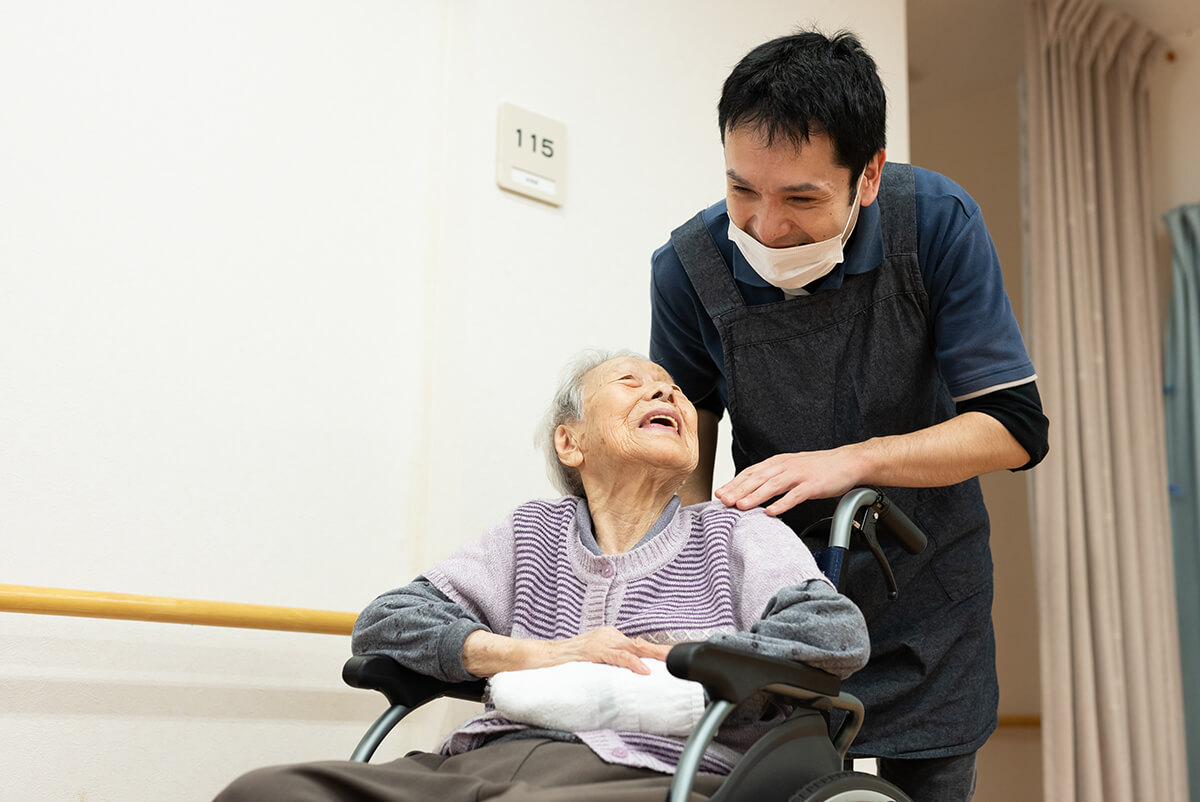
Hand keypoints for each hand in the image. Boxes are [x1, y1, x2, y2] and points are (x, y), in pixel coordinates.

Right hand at [547, 626, 671, 674]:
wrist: (543, 658)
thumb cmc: (568, 664)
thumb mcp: (596, 664)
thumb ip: (612, 667)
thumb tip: (632, 681)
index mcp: (610, 638)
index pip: (639, 646)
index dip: (657, 653)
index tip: (674, 659)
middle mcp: (608, 636)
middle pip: (641, 644)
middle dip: (661, 652)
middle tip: (680, 657)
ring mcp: (600, 642)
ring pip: (633, 648)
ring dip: (653, 655)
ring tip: (669, 662)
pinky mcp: (592, 651)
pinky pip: (616, 657)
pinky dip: (632, 663)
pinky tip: (643, 670)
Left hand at [714, 447, 863, 515]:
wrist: (846, 462)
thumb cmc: (817, 468)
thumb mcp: (789, 467)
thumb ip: (771, 476)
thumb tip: (751, 489)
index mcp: (777, 462)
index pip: (751, 472)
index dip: (734, 483)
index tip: (719, 493)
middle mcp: (785, 466)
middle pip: (757, 478)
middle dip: (738, 490)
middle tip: (723, 501)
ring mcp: (798, 475)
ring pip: (772, 486)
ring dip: (755, 496)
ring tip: (740, 506)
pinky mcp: (812, 485)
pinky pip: (795, 496)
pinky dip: (782, 504)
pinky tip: (772, 512)